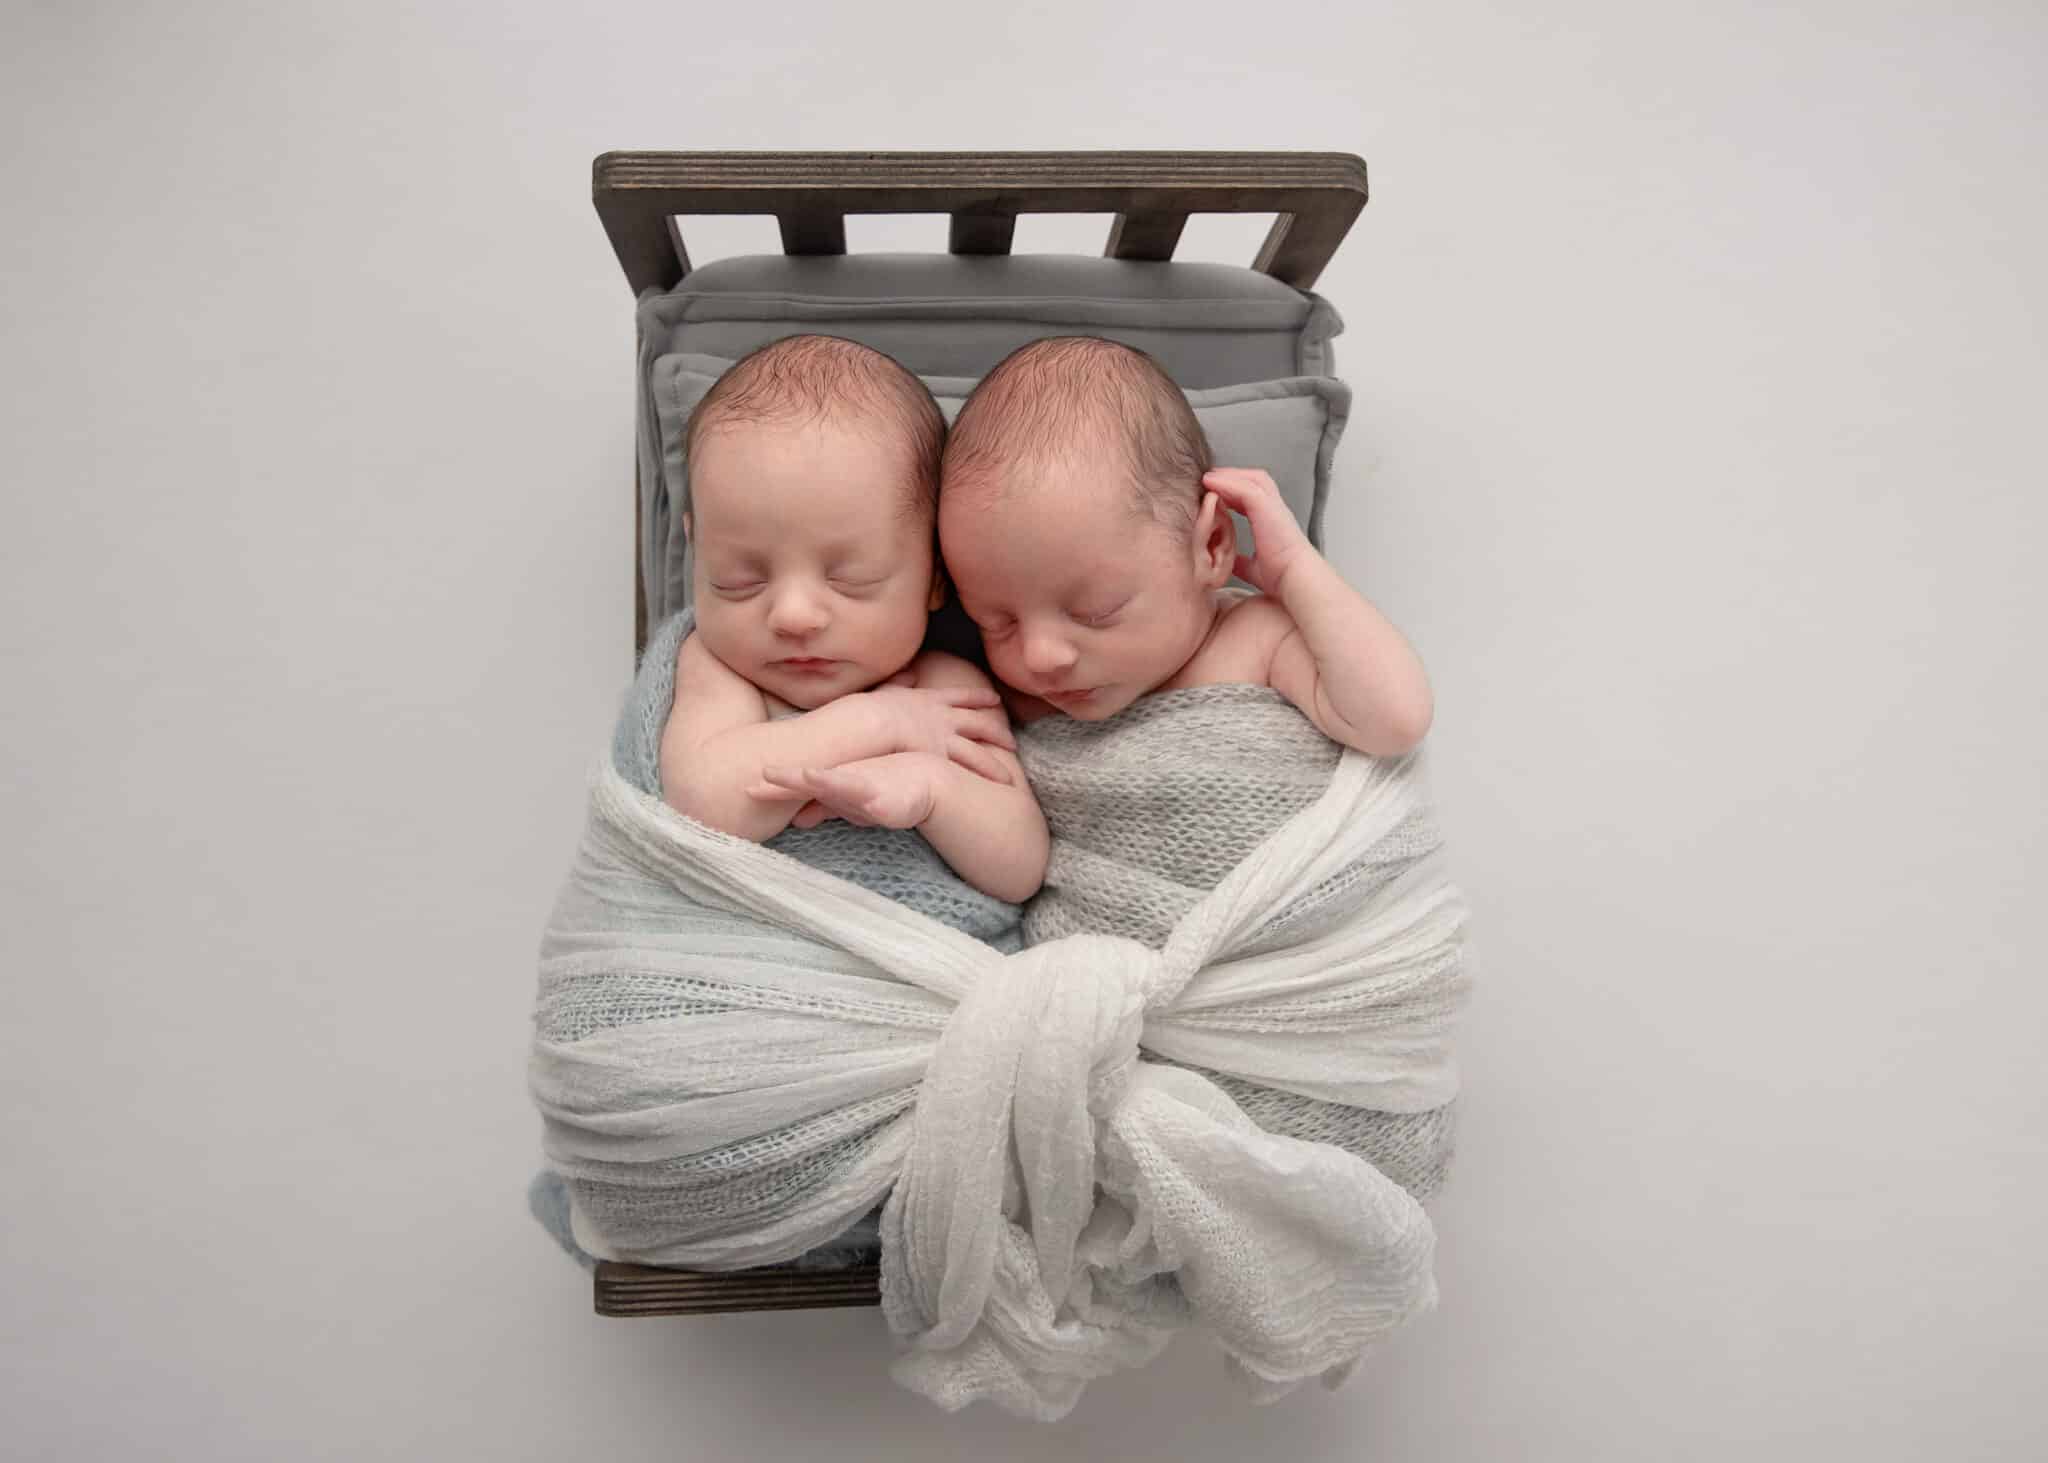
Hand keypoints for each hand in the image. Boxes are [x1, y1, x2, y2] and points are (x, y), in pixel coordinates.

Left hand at [754, 761, 937, 829]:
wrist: (926, 783)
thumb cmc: (887, 791)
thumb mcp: (850, 806)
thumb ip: (824, 809)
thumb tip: (796, 820)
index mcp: (829, 786)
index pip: (793, 788)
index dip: (769, 788)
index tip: (742, 790)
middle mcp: (838, 782)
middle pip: (800, 783)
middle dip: (775, 784)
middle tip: (747, 785)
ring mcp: (855, 785)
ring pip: (822, 783)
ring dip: (797, 779)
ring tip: (771, 775)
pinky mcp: (874, 792)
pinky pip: (852, 788)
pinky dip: (833, 784)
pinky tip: (814, 780)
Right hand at [868, 683, 1015, 783]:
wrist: (870, 722)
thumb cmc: (871, 708)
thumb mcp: (888, 688)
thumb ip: (900, 682)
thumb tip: (908, 673)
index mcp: (930, 700)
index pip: (961, 697)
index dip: (979, 697)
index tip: (994, 699)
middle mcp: (943, 719)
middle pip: (978, 724)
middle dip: (997, 730)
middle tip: (1011, 737)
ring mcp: (944, 740)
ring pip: (978, 753)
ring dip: (994, 764)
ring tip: (1008, 775)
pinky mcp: (940, 760)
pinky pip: (967, 771)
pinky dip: (982, 777)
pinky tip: (993, 785)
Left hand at [1204, 467, 1314, 598]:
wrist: (1294, 579)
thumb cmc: (1280, 577)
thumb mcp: (1254, 568)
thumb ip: (1242, 562)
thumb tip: (1231, 563)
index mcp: (1272, 521)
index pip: (1253, 496)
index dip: (1234, 491)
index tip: (1214, 492)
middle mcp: (1275, 510)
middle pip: (1254, 480)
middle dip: (1232, 476)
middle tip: (1209, 478)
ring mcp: (1273, 507)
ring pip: (1251, 479)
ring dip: (1228, 476)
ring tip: (1207, 477)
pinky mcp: (1266, 507)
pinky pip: (1244, 488)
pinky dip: (1226, 483)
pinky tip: (1211, 483)